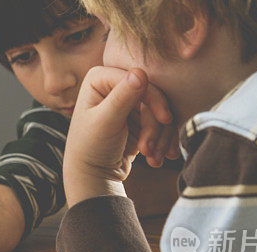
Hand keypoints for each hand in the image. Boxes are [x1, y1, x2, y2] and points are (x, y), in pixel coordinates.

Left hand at [63, 67, 176, 205]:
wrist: (94, 175)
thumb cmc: (91, 148)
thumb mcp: (105, 122)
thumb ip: (121, 98)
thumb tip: (140, 72)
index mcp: (99, 78)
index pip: (137, 78)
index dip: (154, 97)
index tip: (165, 119)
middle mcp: (114, 84)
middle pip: (152, 95)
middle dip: (155, 124)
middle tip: (149, 149)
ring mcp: (128, 100)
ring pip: (160, 110)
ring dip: (159, 136)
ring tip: (151, 158)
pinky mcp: (139, 116)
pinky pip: (161, 123)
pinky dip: (162, 140)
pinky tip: (156, 158)